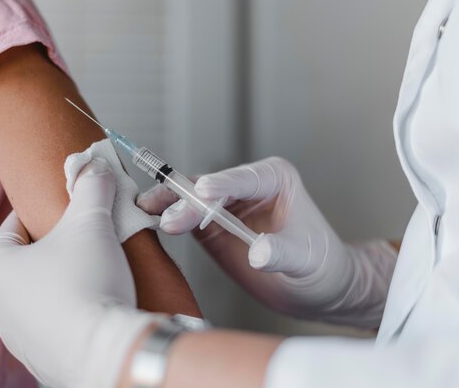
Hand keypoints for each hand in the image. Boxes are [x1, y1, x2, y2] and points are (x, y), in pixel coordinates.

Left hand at [0, 158, 156, 387]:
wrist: (105, 350)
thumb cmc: (87, 284)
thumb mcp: (90, 222)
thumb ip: (91, 188)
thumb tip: (95, 167)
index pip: (14, 227)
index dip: (40, 211)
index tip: (60, 206)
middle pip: (27, 264)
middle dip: (54, 248)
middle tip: (83, 237)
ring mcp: (18, 338)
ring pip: (39, 297)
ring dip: (62, 283)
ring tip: (94, 273)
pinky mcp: (42, 362)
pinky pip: (54, 327)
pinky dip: (71, 314)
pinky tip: (95, 307)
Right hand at [138, 157, 395, 325]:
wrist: (314, 287)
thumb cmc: (318, 265)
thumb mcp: (305, 259)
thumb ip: (281, 253)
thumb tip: (258, 253)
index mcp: (274, 179)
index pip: (242, 179)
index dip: (222, 185)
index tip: (203, 191)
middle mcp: (244, 186)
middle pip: (209, 186)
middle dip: (187, 199)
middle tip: (170, 216)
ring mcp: (224, 205)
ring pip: (189, 197)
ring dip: (169, 203)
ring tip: (147, 210)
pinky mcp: (209, 224)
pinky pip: (184, 216)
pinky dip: (166, 216)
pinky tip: (146, 218)